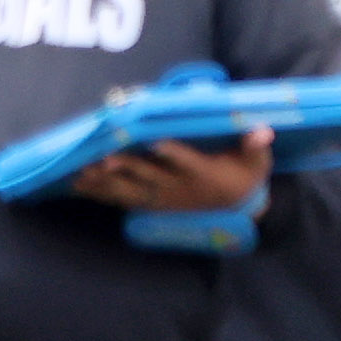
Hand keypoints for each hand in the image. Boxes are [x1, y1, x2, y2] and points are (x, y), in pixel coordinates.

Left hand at [70, 127, 273, 213]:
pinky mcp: (151, 204)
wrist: (238, 208)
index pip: (186, 162)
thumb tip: (262, 132)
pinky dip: (100, 193)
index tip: (156, 143)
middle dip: (125, 168)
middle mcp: (179, 188)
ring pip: (130, 190)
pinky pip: (121, 199)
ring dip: (105, 183)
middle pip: (149, 177)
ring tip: (82, 174)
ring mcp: (162, 198)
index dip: (172, 153)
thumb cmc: (245, 176)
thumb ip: (256, 147)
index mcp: (204, 173)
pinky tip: (78, 186)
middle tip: (103, 159)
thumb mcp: (257, 163)